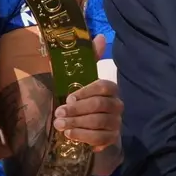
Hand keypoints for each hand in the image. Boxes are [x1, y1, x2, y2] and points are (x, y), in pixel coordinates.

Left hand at [53, 37, 121, 151]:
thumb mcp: (79, 79)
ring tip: (60, 126)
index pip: (103, 87)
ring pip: (100, 123)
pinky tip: (71, 135)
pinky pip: (101, 138)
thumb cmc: (80, 101)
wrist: (84, 128)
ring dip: (78, 124)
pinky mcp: (112, 139)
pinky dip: (85, 137)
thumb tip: (100, 36)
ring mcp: (116, 123)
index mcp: (110, 89)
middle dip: (77, 110)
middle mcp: (117, 105)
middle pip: (100, 106)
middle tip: (58, 114)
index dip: (85, 92)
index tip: (68, 98)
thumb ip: (89, 58)